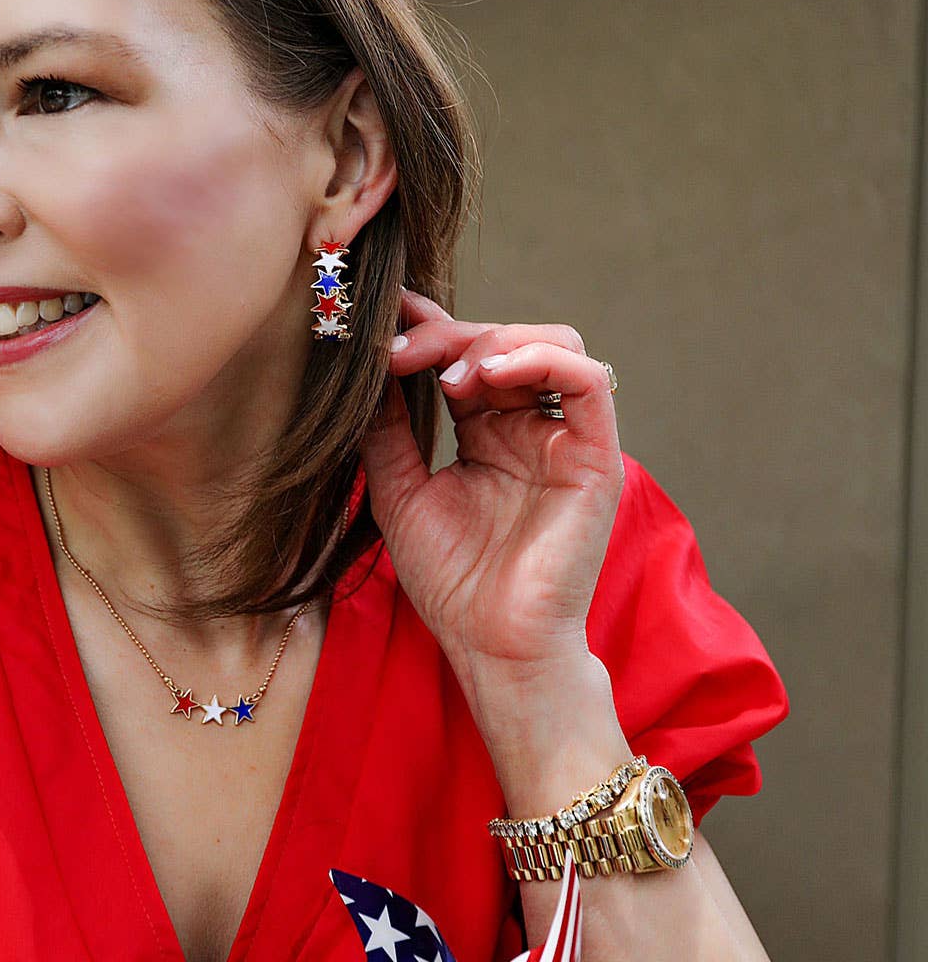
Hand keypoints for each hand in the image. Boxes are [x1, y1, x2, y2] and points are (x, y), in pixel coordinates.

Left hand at [359, 289, 624, 697]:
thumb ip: (388, 429)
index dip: (429, 329)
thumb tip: (366, 369)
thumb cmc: (453, 581)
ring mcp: (565, 438)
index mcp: (489, 432)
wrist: (493, 646)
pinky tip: (488, 375)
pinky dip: (540, 359)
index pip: (467, 356)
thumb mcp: (401, 491)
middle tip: (398, 353)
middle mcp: (530, 426)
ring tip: (446, 374)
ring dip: (493, 341)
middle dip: (448, 336)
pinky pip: (587, 382)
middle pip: (504, 339)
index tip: (385, 316)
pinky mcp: (597, 455)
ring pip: (553, 343)